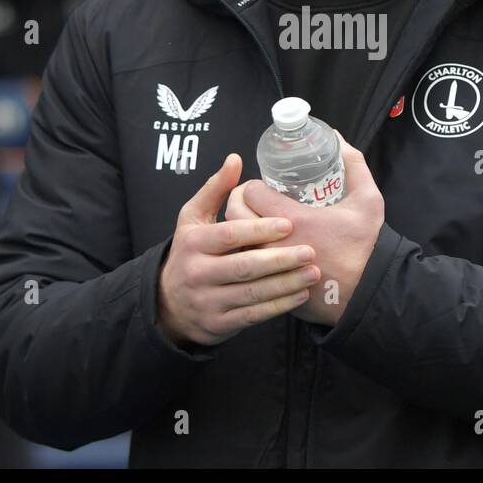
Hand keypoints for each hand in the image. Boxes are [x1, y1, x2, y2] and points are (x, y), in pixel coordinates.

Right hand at [158, 153, 322, 348]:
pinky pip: (253, 315)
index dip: (260, 229)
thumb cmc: (190, 251)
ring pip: (252, 293)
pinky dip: (279, 306)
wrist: (169, 304)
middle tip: (311, 251)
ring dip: (286, 284)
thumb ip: (215, 189)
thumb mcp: (193, 219)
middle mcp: (198, 273)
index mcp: (194, 243)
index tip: (289, 223)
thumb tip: (235, 158)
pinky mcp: (219, 324)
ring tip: (313, 272)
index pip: (230, 235)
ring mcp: (208, 301)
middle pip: (244, 267)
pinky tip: (301, 294)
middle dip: (279, 259)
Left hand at [226, 130, 383, 326]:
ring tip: (254, 223)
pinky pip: (246, 267)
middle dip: (239, 203)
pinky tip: (260, 249)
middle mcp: (272, 243)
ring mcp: (269, 268)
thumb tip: (338, 139)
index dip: (252, 185)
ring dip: (240, 230)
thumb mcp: (367, 200)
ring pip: (235, 243)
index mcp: (291, 219)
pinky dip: (247, 254)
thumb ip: (353, 164)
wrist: (367, 294)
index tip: (261, 186)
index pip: (249, 192)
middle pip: (234, 215)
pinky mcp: (270, 287)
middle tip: (252, 200)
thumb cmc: (364, 247)